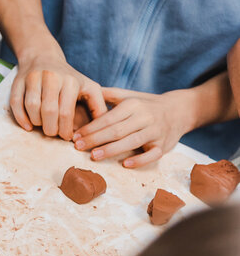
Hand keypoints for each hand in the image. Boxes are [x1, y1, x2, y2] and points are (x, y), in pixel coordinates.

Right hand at [10, 53, 106, 139]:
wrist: (43, 56)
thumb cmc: (69, 79)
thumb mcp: (89, 88)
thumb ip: (98, 107)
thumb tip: (104, 129)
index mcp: (71, 81)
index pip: (66, 112)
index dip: (65, 130)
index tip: (66, 137)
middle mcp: (52, 77)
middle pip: (48, 111)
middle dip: (50, 129)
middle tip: (52, 133)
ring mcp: (33, 78)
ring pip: (32, 107)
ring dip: (36, 122)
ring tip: (42, 125)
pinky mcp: (18, 81)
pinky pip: (16, 103)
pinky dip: (21, 118)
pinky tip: (28, 125)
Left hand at [73, 87, 191, 167]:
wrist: (179, 110)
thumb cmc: (145, 105)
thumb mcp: (128, 96)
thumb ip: (108, 95)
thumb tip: (83, 91)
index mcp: (133, 105)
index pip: (108, 118)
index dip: (91, 127)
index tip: (75, 135)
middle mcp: (145, 117)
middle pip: (117, 130)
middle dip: (95, 139)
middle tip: (78, 147)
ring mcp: (156, 132)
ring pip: (132, 142)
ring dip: (112, 150)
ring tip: (94, 156)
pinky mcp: (164, 145)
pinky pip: (152, 155)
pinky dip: (140, 160)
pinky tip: (125, 164)